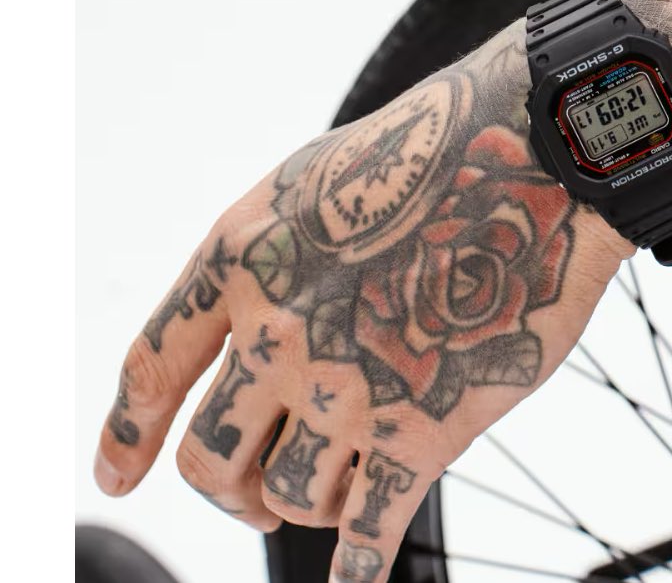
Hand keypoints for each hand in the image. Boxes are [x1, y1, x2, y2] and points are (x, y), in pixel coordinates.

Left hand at [94, 33, 629, 581]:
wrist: (529, 156)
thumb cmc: (435, 156)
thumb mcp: (315, 182)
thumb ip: (269, 261)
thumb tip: (251, 334)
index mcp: (242, 262)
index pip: (152, 369)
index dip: (128, 434)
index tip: (118, 475)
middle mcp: (279, 332)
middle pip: (210, 462)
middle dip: (229, 491)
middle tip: (256, 497)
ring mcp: (349, 386)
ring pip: (287, 499)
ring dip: (306, 505)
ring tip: (340, 486)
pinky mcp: (424, 427)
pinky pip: (368, 528)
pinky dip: (355, 568)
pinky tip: (353, 579)